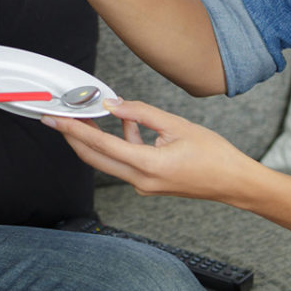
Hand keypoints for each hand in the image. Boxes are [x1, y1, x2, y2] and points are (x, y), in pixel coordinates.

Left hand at [44, 99, 249, 200]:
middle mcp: (141, 181)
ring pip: (108, 161)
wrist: (234, 182)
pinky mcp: (149, 183)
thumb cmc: (214, 155)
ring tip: (87, 115)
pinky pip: (124, 162)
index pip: (101, 145)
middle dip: (74, 137)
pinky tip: (124, 123)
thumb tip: (114, 105)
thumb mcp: (177, 125)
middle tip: (58, 119)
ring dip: (96, 139)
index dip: (75, 130)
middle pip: (96, 158)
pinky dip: (119, 143)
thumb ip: (141, 113)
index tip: (56, 119)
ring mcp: (144, 185)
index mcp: (148, 166)